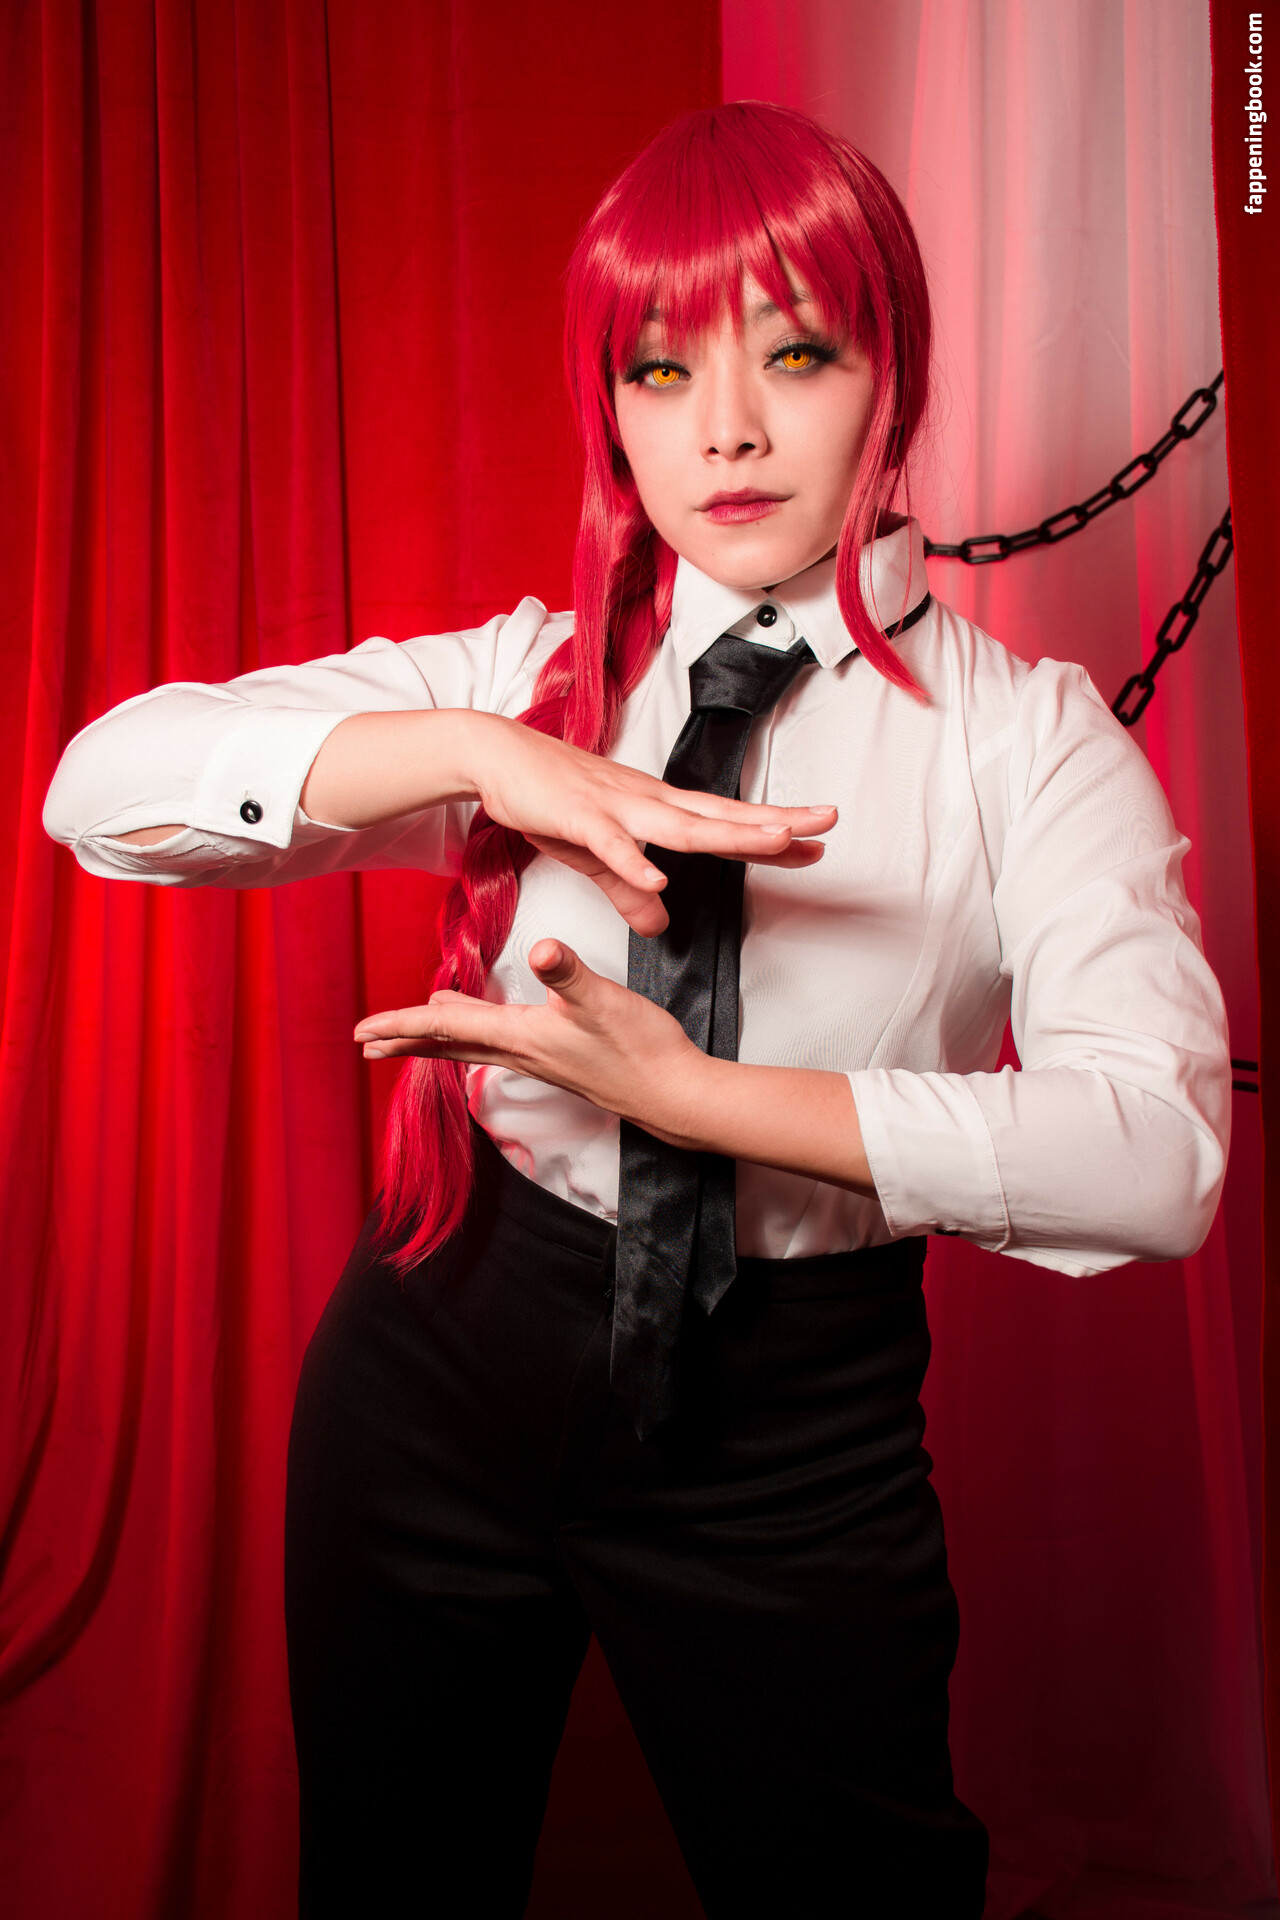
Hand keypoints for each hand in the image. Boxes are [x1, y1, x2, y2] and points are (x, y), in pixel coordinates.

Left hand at [354, 938, 703, 1140]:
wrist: (672, 1094)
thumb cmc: (640, 1049)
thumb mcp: (603, 1000)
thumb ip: (568, 973)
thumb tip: (540, 949)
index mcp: (522, 1036)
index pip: (448, 1029)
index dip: (403, 1024)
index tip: (364, 1031)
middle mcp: (523, 1053)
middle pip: (449, 1045)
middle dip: (404, 1041)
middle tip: (364, 1043)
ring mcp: (540, 1059)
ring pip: (472, 1047)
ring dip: (436, 1039)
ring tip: (409, 1033)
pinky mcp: (558, 1059)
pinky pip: (497, 1048)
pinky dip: (474, 1038)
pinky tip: (483, 1031)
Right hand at [467, 713, 836, 935]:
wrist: (497, 757)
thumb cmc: (549, 799)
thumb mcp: (594, 857)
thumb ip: (628, 891)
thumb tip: (660, 920)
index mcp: (656, 810)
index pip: (724, 822)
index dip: (770, 832)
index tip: (817, 841)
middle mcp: (647, 803)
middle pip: (721, 816)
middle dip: (776, 822)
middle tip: (827, 822)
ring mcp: (616, 807)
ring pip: (681, 825)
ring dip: (731, 833)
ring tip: (776, 841)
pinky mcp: (578, 817)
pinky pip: (611, 844)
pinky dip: (635, 862)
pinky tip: (660, 880)